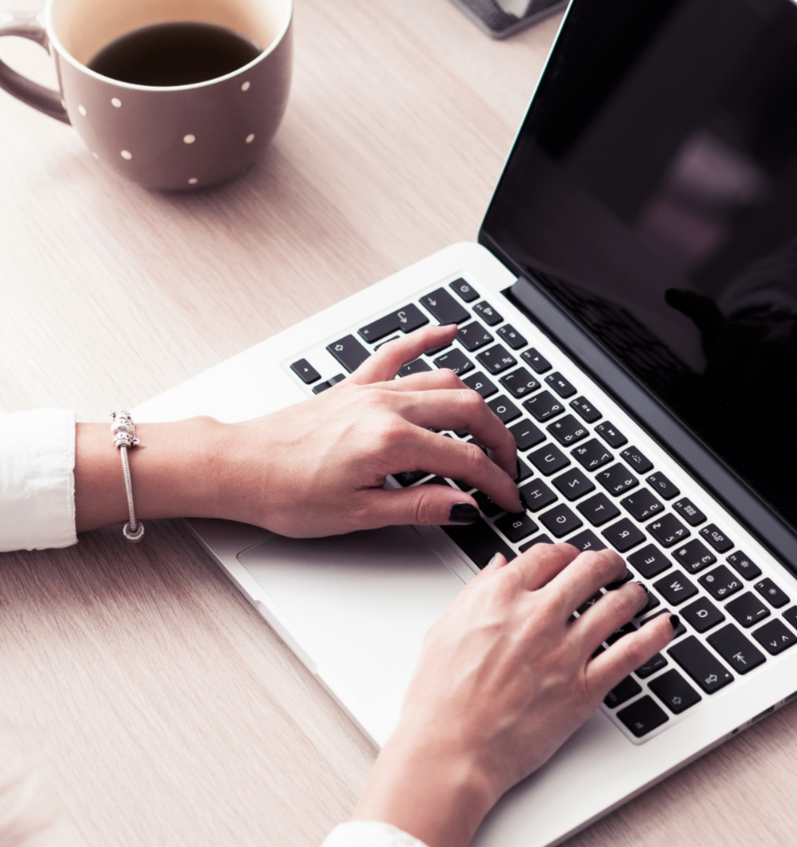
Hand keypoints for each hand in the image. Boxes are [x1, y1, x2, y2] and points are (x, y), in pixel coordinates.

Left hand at [74, 325, 521, 534]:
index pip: (466, 460)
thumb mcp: (358, 515)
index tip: (508, 500)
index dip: (495, 483)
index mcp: (390, 443)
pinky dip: (427, 339)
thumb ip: (418, 507)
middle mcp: (385, 407)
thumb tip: (463, 506)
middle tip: (508, 470)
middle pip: (469, 411)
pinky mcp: (354, 386)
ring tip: (487, 434)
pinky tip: (449, 331)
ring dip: (475, 406)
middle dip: (500, 442)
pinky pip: (399, 352)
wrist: (238, 467)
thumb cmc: (285, 492)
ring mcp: (371, 391)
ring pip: (444, 382)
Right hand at [355, 543, 675, 846]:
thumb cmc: (438, 700)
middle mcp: (537, 616)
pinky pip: (632, 652)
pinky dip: (655, 634)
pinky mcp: (585, 687)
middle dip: (607, 563)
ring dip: (633, 593)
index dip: (567, 552)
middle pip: (589, 569)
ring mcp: (565, 651)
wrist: (450, 751)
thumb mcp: (444, 629)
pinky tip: (664, 625)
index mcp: (500, 597)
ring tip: (637, 593)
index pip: (548, 554)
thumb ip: (477, 591)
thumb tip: (498, 566)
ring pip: (617, 604)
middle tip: (613, 566)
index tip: (572, 558)